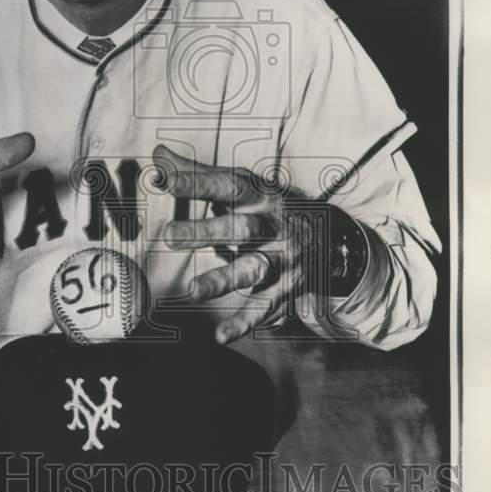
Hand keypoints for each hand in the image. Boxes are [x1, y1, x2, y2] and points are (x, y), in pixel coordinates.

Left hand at [155, 143, 307, 343]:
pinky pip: (264, 308)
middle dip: (207, 232)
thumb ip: (200, 174)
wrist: (331, 237)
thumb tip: (159, 156)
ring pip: (253, 270)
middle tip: (169, 236)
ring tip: (192, 291)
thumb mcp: (245, 186)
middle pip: (242, 229)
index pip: (228, 185)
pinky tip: (221, 336)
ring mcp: (282, 259)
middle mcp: (274, 227)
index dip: (197, 182)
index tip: (163, 177)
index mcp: (261, 196)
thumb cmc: (272, 208)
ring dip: (222, 280)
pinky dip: (244, 323)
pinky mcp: (285, 289)